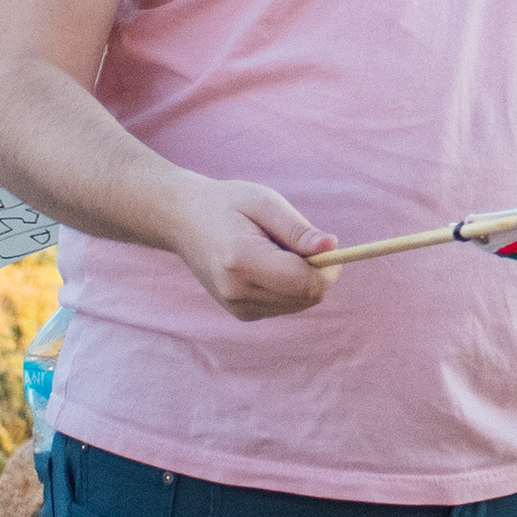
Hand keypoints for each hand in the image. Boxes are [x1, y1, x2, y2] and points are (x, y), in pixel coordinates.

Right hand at [181, 178, 337, 320]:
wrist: (183, 221)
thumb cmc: (228, 205)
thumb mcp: (265, 203)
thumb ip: (298, 230)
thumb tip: (332, 247)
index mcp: (241, 262)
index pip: (304, 283)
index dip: (327, 267)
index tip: (326, 244)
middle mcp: (237, 292)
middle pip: (306, 297)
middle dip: (316, 271)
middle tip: (297, 243)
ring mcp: (237, 307)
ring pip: (300, 303)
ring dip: (302, 279)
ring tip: (276, 251)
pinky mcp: (241, 313)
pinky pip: (286, 305)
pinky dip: (289, 286)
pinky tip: (268, 265)